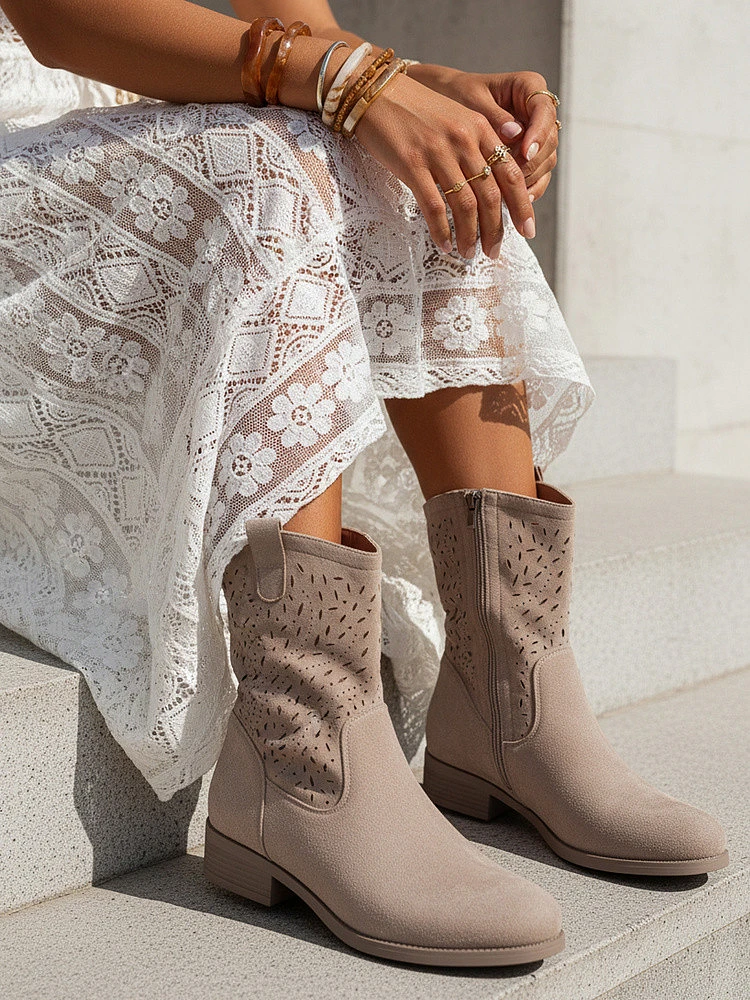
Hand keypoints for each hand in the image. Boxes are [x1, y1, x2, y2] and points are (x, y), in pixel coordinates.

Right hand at [355, 72, 534, 259]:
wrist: (377, 93)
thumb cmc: (417, 112)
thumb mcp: (457, 118)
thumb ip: (480, 144)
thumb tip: (500, 183)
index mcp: (480, 128)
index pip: (510, 173)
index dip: (522, 205)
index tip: (527, 230)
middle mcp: (464, 139)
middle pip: (490, 195)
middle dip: (496, 229)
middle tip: (494, 252)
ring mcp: (438, 152)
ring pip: (464, 204)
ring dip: (469, 235)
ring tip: (469, 254)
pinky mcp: (412, 163)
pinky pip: (433, 206)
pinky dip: (441, 230)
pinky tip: (444, 245)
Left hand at [410, 66, 558, 202]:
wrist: (445, 103)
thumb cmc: (456, 95)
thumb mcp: (471, 101)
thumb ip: (493, 117)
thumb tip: (515, 133)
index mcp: (528, 86)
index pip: (544, 110)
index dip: (538, 133)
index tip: (525, 151)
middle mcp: (537, 111)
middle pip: (549, 140)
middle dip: (533, 161)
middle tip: (512, 179)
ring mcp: (536, 135)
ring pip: (546, 161)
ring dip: (530, 179)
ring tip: (509, 192)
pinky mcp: (529, 156)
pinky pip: (537, 176)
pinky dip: (527, 189)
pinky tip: (512, 202)